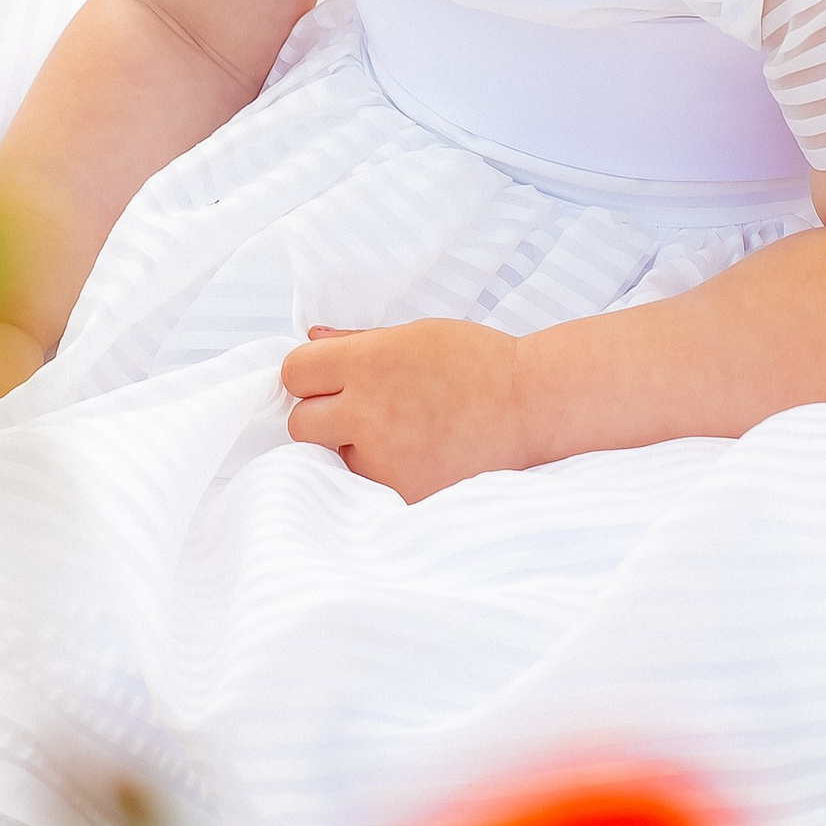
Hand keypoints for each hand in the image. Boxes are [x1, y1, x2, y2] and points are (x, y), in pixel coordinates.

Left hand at [280, 319, 534, 505]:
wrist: (531, 407)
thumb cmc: (478, 363)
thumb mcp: (416, 334)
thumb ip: (358, 341)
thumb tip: (313, 339)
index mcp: (368, 362)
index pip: (293, 373)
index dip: (309, 376)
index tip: (328, 380)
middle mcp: (368, 411)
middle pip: (300, 422)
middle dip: (321, 415)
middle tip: (360, 410)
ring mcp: (383, 457)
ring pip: (332, 456)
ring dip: (352, 446)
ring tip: (400, 432)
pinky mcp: (401, 490)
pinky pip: (368, 483)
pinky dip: (383, 471)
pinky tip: (418, 454)